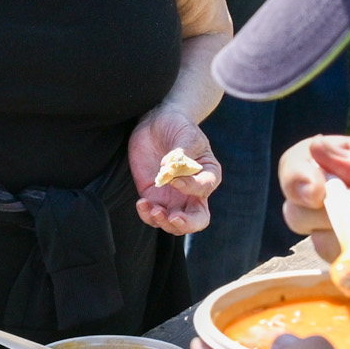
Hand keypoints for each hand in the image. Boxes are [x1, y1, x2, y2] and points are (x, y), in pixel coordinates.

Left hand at [129, 108, 217, 233]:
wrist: (157, 124)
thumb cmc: (177, 127)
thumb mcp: (185, 134)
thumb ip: (181, 152)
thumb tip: (168, 168)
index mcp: (208, 175)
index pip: (204, 189)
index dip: (191, 188)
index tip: (174, 179)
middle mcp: (193, 191)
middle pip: (197, 220)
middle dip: (186, 224)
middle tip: (172, 218)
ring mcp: (173, 197)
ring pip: (174, 224)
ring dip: (163, 222)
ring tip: (152, 208)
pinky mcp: (154, 197)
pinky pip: (153, 215)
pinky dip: (147, 215)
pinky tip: (141, 203)